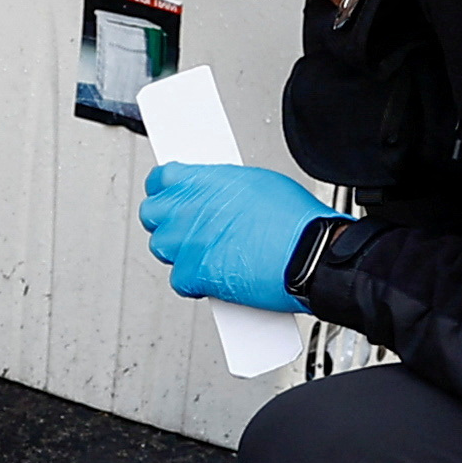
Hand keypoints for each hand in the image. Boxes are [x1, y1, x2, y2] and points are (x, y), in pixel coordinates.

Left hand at [142, 158, 328, 311]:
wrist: (310, 255)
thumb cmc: (294, 221)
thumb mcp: (258, 182)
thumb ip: (223, 187)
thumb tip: (217, 194)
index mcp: (200, 180)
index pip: (160, 179)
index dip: (166, 191)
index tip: (173, 198)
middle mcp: (187, 208)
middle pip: (151, 214)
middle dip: (168, 222)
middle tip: (191, 230)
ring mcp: (186, 242)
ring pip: (162, 248)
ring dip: (181, 252)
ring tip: (210, 254)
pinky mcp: (192, 273)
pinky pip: (179, 280)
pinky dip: (196, 283)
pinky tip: (218, 276)